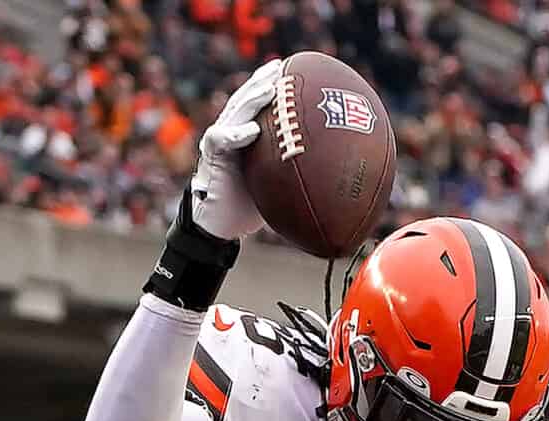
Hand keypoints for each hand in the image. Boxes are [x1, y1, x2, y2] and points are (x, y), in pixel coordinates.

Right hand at [190, 59, 281, 241]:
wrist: (220, 226)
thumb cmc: (250, 205)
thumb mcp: (278, 184)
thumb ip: (296, 171)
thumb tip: (337, 175)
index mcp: (246, 134)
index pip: (258, 102)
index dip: (272, 83)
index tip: (294, 70)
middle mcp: (232, 131)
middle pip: (246, 98)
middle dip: (263, 80)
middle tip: (281, 67)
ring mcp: (220, 141)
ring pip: (234, 111)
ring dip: (252, 99)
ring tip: (270, 89)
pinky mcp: (212, 157)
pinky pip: (221, 140)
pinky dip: (235, 134)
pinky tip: (252, 130)